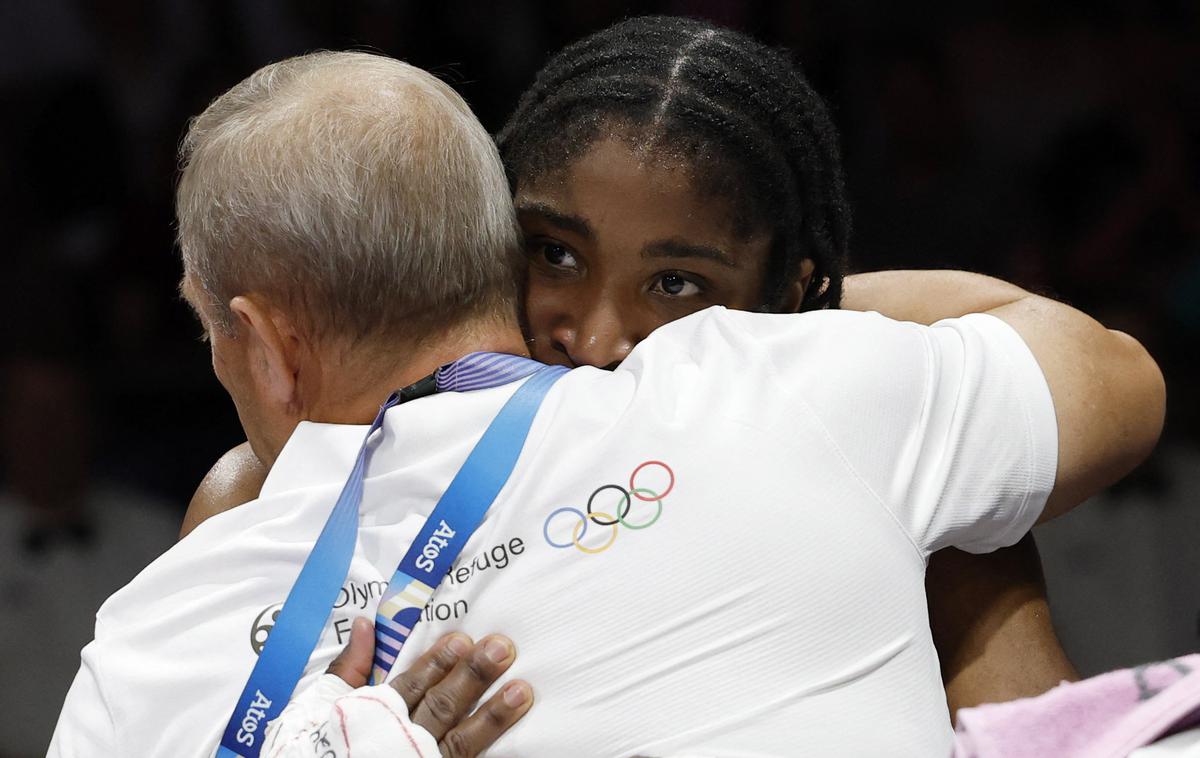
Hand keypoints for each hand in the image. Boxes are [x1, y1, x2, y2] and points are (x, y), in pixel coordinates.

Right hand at [326, 617, 531, 756]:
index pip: (412, 685)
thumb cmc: (315, 746)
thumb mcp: (321, 705)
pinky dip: (488, 752)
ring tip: (521, 691)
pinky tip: (517, 741)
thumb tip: (367, 623)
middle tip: (503, 648)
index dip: (439, 662)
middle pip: (442, 707)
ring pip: (460, 742)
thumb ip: (347, 667)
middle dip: (473, 677)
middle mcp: (400, 742)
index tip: (463, 639)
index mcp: (375, 716)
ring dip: (492, 717)